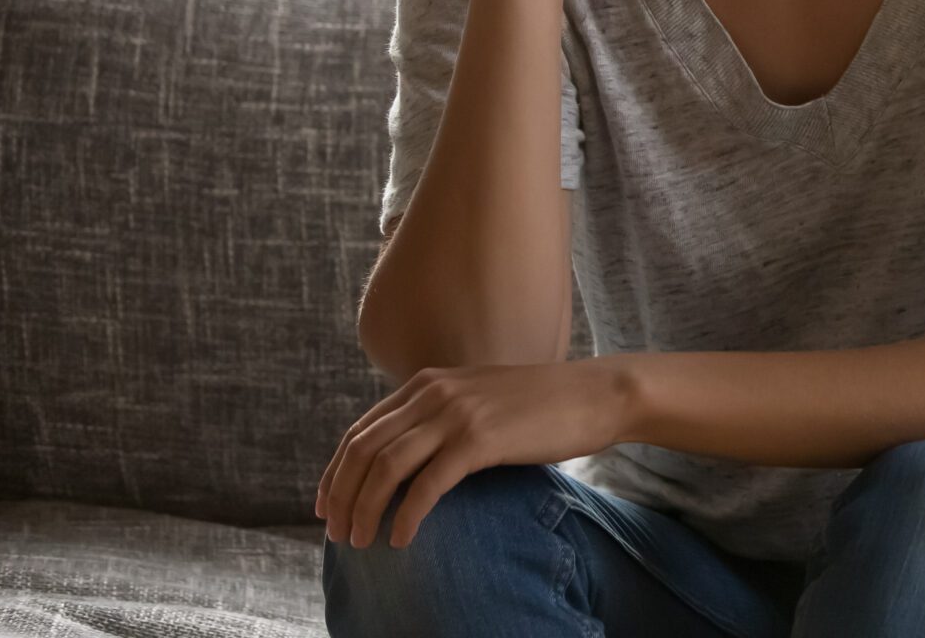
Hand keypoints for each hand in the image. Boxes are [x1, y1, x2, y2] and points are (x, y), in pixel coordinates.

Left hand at [314, 358, 634, 548]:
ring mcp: (457, 414)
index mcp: (427, 382)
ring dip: (365, 510)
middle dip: (341, 497)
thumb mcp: (479, 398)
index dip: (335, 472)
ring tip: (361, 541)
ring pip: (385, 468)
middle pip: (362, 450)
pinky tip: (402, 539)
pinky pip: (426, 485)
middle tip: (337, 533)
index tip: (327, 506)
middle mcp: (433, 393)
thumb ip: (441, 415)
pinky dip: (407, 516)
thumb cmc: (544, 404)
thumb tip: (406, 457)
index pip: (360, 431)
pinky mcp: (480, 439)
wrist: (597, 394)